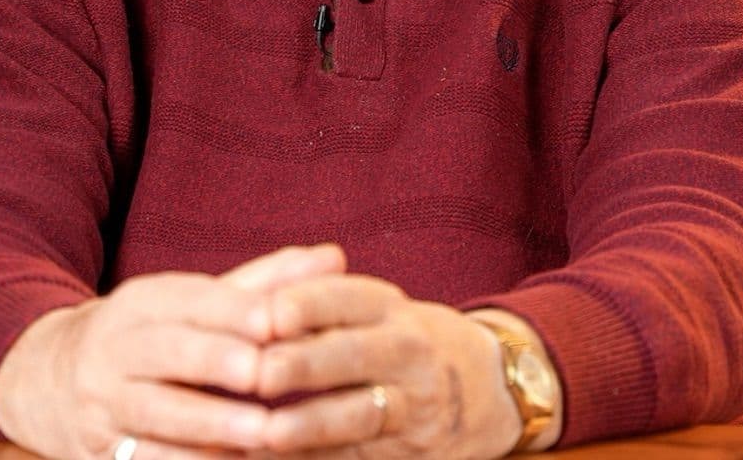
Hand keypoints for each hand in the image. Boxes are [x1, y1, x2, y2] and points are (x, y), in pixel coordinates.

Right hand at [0, 245, 346, 458]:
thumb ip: (266, 284)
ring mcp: (103, 404)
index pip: (189, 301)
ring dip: (210, 428)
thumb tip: (334, 257)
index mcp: (142, 303)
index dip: (233, 311)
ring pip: (155, 415)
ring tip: (262, 435)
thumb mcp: (195, 304)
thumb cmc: (157, 338)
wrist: (52, 384)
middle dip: (216, 363)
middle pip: (167, 354)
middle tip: (264, 374)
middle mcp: (115, 349)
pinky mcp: (101, 452)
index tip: (277, 320)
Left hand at [253, 270, 521, 458]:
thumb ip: (323, 302)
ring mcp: (414, 405)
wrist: (489, 389)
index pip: (349, 297)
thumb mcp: (381, 310)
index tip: (271, 312)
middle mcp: (408, 351)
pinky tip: (273, 456)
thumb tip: (253, 304)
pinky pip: (358, 457)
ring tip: (269, 432)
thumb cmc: (404, 341)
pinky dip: (317, 459)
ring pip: (362, 415)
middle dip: (307, 364)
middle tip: (260, 372)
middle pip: (356, 355)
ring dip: (313, 425)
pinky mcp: (410, 452)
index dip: (310, 303)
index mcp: (390, 309)